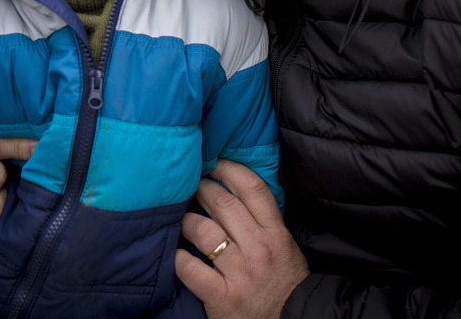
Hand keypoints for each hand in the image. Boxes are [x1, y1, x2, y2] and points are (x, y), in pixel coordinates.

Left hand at [175, 159, 307, 318]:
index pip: (252, 188)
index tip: (214, 162)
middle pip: (223, 203)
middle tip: (191, 185)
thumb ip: (263, 221)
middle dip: (202, 188)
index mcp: (276, 234)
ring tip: (181, 217)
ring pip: (202, 230)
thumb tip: (233, 190)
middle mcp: (259, 249)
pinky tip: (175, 252)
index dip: (229, 168)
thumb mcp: (285, 247)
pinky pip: (190, 267)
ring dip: (186, 220)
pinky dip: (177, 257)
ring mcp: (240, 273)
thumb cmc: (284, 284)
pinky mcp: (222, 297)